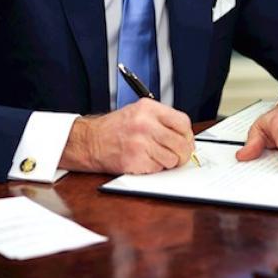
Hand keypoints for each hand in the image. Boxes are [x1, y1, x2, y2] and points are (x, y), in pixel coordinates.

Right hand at [61, 99, 194, 174]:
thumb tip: (185, 136)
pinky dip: (155, 168)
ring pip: (172, 158)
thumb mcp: (138, 112)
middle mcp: (145, 123)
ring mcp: (140, 142)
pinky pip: (159, 168)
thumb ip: (161, 120)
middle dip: (182, 153)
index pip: (183, 122)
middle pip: (181, 143)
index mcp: (148, 108)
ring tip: (155, 156)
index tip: (185, 140)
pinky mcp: (136, 160)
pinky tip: (144, 161)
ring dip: (168, 162)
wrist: (89, 141)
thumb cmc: (114, 129)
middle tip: (177, 155)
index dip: (187, 135)